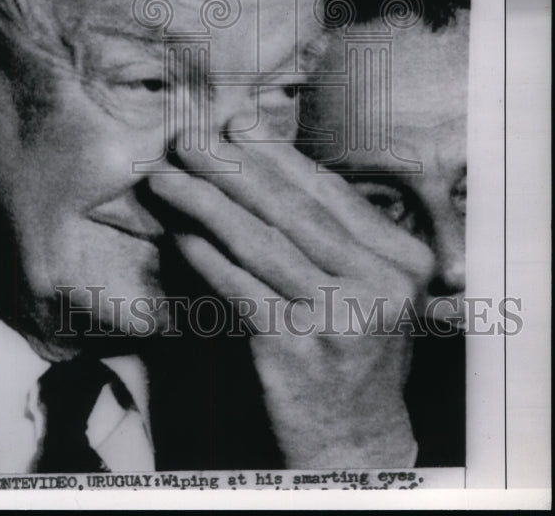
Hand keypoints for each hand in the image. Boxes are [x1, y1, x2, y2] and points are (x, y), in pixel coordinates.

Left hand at [149, 132, 434, 466]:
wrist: (355, 442)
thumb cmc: (351, 351)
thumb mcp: (362, 287)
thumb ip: (330, 234)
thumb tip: (264, 163)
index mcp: (400, 258)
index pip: (327, 194)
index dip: (275, 155)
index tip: (235, 125)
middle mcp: (380, 283)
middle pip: (291, 211)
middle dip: (230, 168)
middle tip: (186, 139)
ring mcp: (342, 317)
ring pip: (260, 243)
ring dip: (204, 205)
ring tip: (166, 179)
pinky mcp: (299, 349)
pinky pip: (240, 289)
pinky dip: (206, 259)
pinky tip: (179, 235)